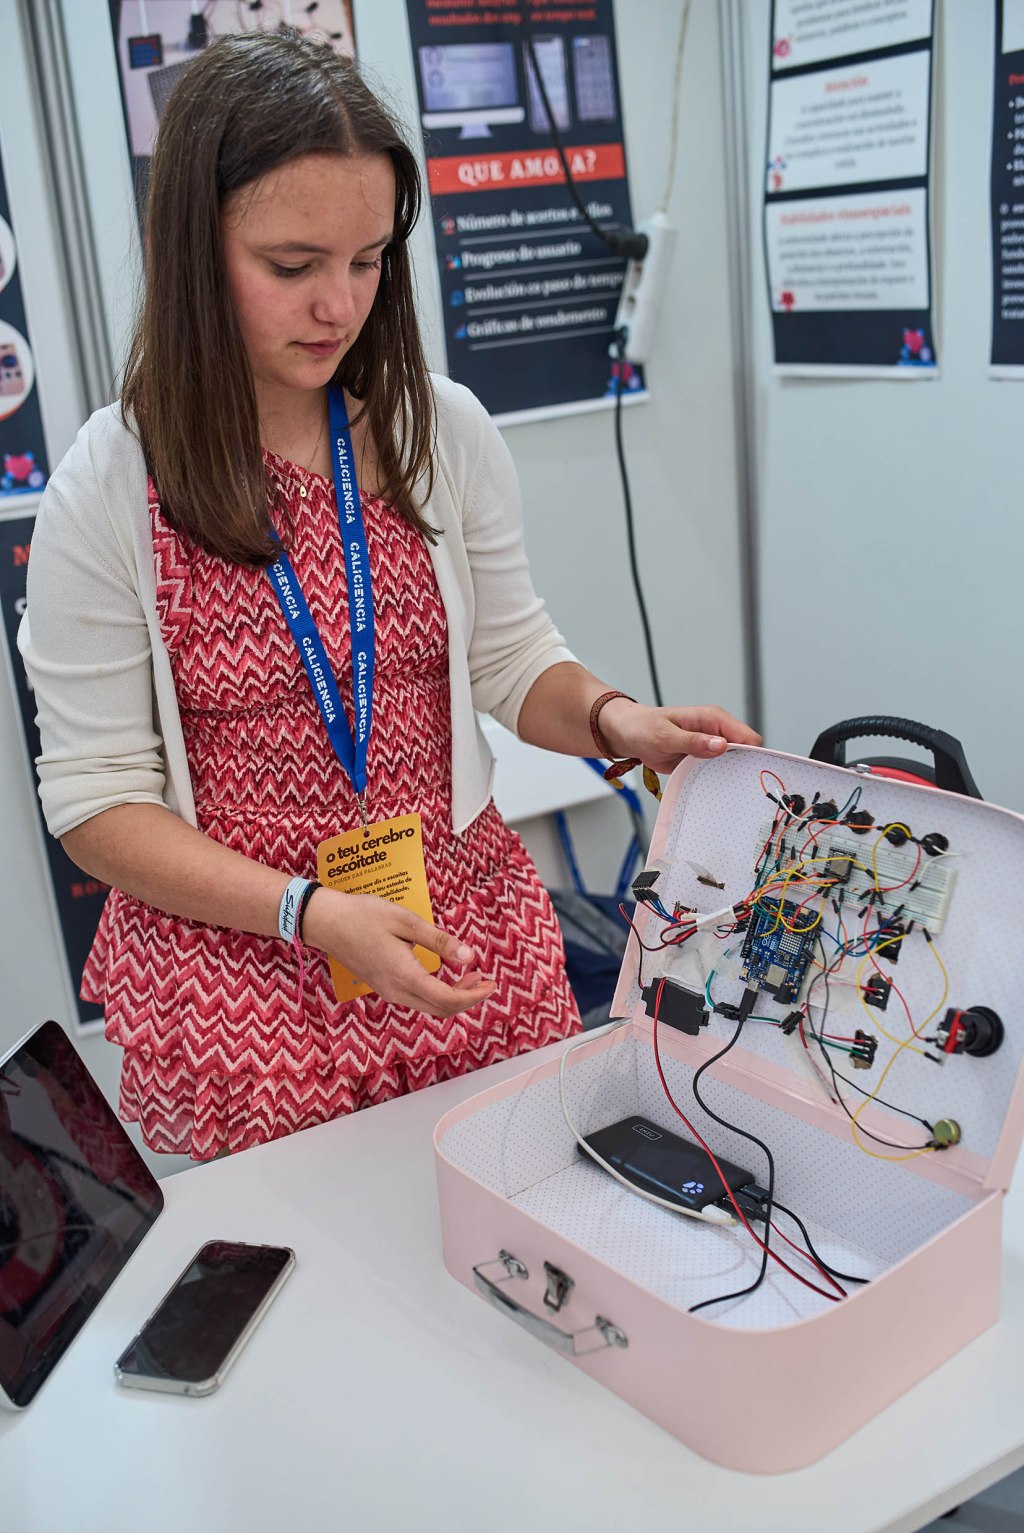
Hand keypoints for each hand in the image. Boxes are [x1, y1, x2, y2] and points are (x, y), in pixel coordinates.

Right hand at [302, 888, 495, 1017]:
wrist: (326, 922)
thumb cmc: (364, 915)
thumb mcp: (406, 921)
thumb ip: (440, 941)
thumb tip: (470, 957)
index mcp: (404, 976)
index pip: (448, 999)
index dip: (474, 995)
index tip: (491, 983)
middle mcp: (397, 991)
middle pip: (442, 1009)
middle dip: (469, 999)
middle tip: (486, 980)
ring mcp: (388, 992)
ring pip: (430, 1007)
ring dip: (454, 996)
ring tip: (471, 975)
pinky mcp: (383, 987)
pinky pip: (417, 1000)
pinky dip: (438, 993)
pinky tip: (445, 974)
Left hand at [596, 701, 760, 774]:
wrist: (627, 734)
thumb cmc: (643, 727)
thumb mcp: (665, 736)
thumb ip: (693, 741)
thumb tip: (721, 745)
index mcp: (713, 718)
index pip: (746, 736)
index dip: (752, 755)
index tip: (748, 774)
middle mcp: (715, 732)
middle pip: (744, 752)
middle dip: (742, 769)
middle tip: (735, 787)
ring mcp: (709, 747)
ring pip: (732, 765)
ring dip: (728, 777)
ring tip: (721, 791)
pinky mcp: (701, 759)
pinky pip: (716, 772)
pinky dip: (714, 781)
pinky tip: (709, 790)